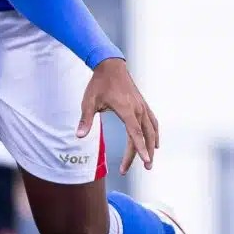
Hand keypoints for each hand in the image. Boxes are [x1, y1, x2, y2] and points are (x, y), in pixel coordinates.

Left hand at [77, 58, 159, 173]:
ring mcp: (142, 106)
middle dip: (146, 153)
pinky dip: (155, 134)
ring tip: (150, 160)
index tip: (146, 161)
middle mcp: (138, 109)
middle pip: (145, 136)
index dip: (140, 149)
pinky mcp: (143, 105)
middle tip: (146, 168)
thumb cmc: (98, 84)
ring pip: (152, 130)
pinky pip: (153, 122)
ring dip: (152, 146)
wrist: (110, 65)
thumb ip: (85, 120)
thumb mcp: (88, 102)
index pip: (135, 134)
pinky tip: (155, 143)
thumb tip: (79, 136)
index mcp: (126, 109)